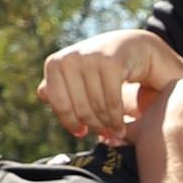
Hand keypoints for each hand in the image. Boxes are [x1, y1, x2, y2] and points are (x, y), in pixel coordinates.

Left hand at [39, 25, 182, 145]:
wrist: (140, 48)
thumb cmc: (106, 66)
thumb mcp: (79, 75)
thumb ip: (60, 86)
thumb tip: (42, 95)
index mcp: (56, 62)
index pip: (58, 103)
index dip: (70, 122)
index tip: (82, 132)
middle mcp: (70, 58)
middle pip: (78, 108)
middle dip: (93, 126)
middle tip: (104, 134)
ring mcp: (90, 58)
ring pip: (96, 107)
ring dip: (107, 126)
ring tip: (115, 132)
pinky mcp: (111, 62)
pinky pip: (111, 102)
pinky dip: (117, 120)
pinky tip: (121, 127)